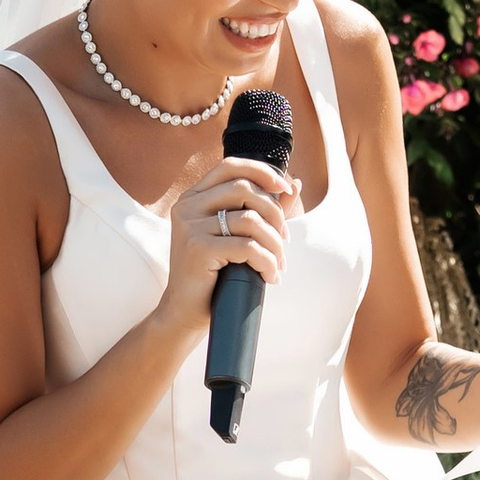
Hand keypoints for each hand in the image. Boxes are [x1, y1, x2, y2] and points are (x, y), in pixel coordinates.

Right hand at [156, 156, 295, 335]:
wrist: (185, 312)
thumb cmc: (214, 275)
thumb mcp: (236, 236)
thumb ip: (261, 209)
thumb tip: (294, 184)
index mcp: (194, 197)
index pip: (230, 166)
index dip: (261, 171)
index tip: (284, 189)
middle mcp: (187, 206)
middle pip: (244, 189)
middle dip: (275, 214)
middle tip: (283, 241)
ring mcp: (190, 226)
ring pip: (250, 220)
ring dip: (274, 244)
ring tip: (278, 264)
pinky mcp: (198, 249)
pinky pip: (248, 247)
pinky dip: (267, 262)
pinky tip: (269, 277)